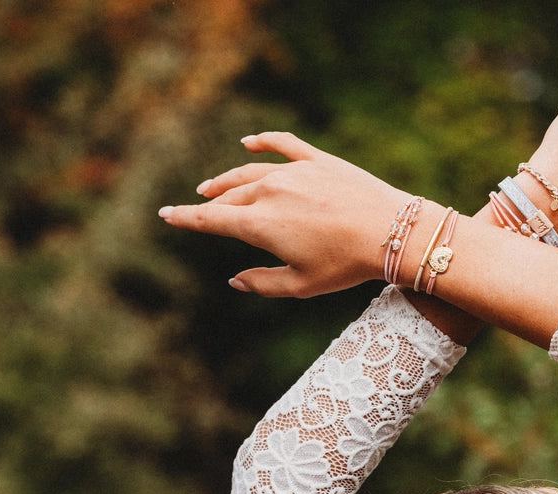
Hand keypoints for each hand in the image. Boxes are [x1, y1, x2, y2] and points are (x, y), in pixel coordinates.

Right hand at [159, 133, 408, 297]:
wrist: (391, 232)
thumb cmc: (346, 265)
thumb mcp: (302, 285)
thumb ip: (263, 283)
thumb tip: (234, 280)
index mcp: (260, 225)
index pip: (211, 220)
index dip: (185, 218)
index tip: (165, 215)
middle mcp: (269, 192)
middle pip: (230, 198)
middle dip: (210, 204)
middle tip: (199, 208)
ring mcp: (293, 172)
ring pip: (249, 173)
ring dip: (227, 180)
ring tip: (213, 186)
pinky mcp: (317, 160)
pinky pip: (282, 145)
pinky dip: (262, 143)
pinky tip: (248, 143)